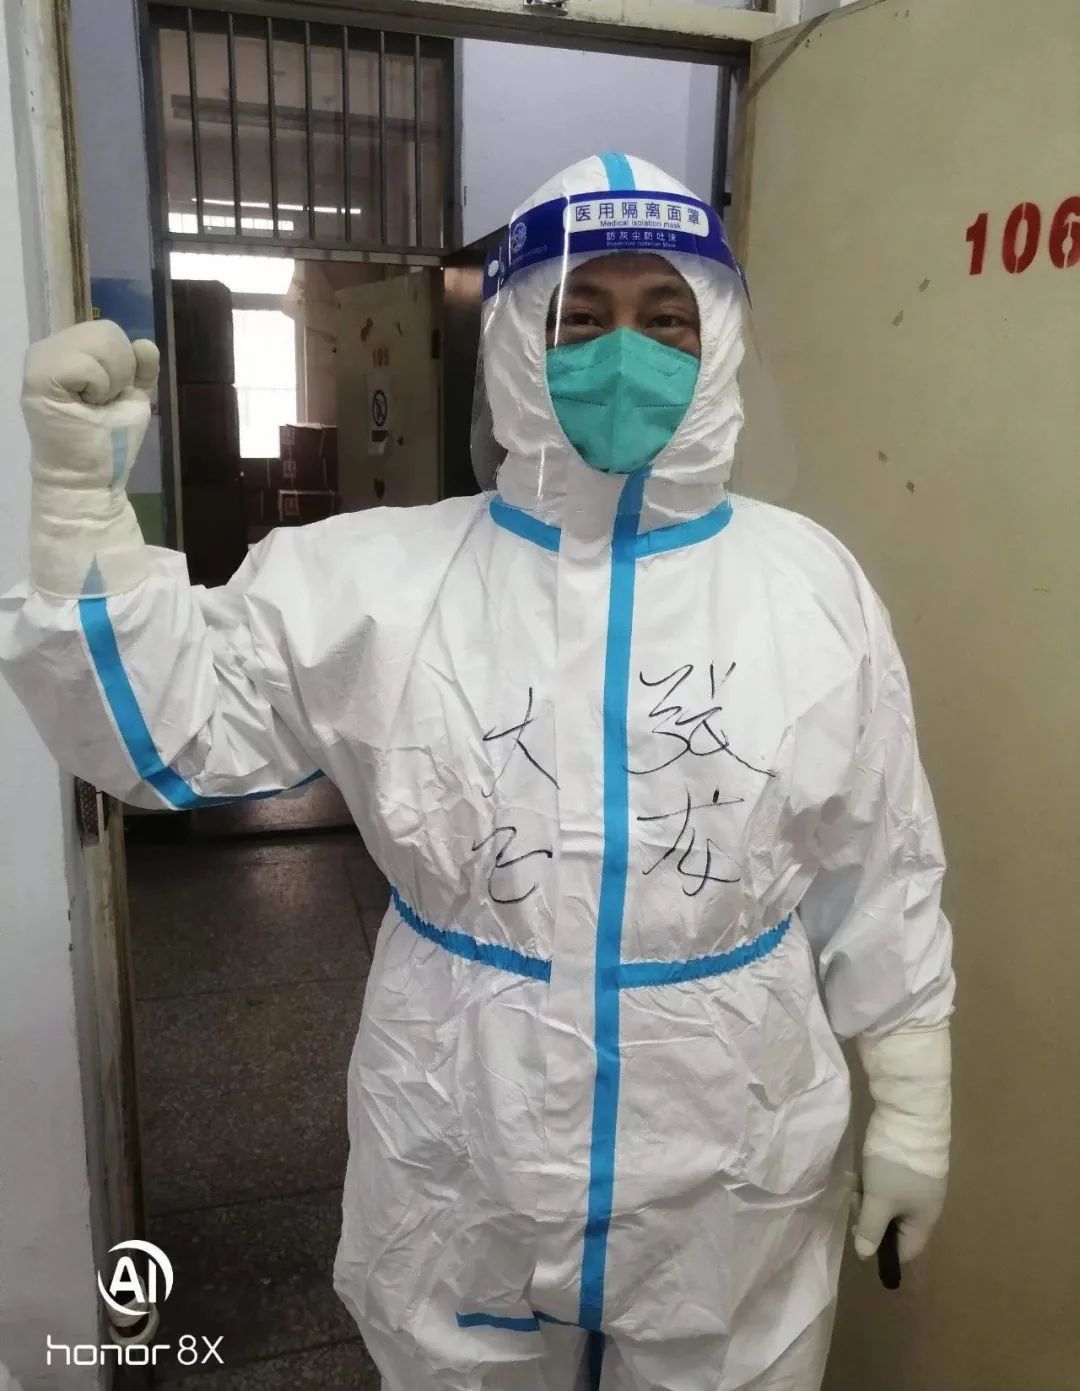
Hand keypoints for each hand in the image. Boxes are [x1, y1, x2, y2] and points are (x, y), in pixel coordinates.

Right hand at [22, 320, 158, 493]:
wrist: (90, 477)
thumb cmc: (108, 441)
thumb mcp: (131, 398)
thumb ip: (140, 370)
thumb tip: (145, 343)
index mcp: (68, 351)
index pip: (108, 332)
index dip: (123, 366)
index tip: (108, 397)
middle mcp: (49, 348)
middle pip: (107, 331)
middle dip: (119, 372)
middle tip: (101, 403)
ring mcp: (41, 359)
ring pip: (99, 341)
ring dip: (110, 382)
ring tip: (92, 405)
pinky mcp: (39, 376)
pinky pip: (87, 365)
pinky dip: (98, 388)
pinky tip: (84, 407)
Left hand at [854, 1024, 950, 1265]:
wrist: (910, 1115)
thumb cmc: (895, 1165)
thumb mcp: (878, 1199)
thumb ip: (870, 1229)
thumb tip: (865, 1255)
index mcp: (924, 1219)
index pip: (905, 1250)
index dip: (881, 1248)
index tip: (859, 1232)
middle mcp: (925, 1204)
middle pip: (893, 1225)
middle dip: (869, 1215)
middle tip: (854, 1199)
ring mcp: (917, 1182)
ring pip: (887, 1201)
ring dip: (867, 1194)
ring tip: (851, 1181)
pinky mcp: (908, 1164)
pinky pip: (887, 1182)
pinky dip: (871, 1179)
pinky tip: (856, 1170)